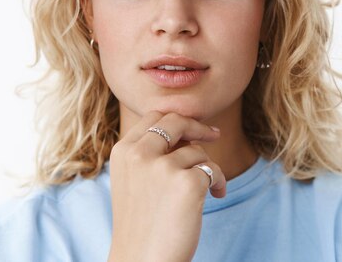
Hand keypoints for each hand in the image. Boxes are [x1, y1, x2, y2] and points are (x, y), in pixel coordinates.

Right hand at [107, 111, 225, 261]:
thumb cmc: (142, 225)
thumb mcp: (134, 180)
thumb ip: (150, 152)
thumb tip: (187, 129)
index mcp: (123, 152)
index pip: (154, 117)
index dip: (177, 120)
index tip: (194, 129)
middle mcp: (139, 154)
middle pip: (176, 121)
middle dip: (198, 127)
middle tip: (214, 135)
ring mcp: (162, 167)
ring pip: (197, 151)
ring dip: (208, 168)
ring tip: (206, 191)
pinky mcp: (187, 183)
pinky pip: (212, 169)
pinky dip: (219, 182)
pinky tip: (215, 197)